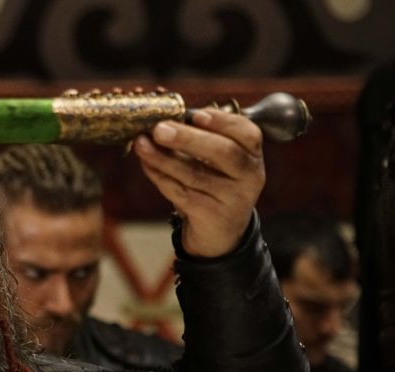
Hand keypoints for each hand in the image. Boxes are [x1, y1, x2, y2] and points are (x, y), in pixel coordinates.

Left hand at [133, 108, 265, 257]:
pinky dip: (160, 176)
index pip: (248, 134)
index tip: (196, 115)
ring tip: (142, 144)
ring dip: (163, 158)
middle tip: (160, 129)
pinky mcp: (210, 215)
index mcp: (252, 156)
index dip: (223, 122)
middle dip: (188, 138)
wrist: (220, 233)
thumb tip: (164, 122)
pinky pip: (180, 192)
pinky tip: (146, 164)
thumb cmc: (215, 187)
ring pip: (194, 174)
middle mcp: (249, 177)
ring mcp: (232, 198)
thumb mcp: (218, 164)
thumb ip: (200, 142)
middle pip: (223, 152)